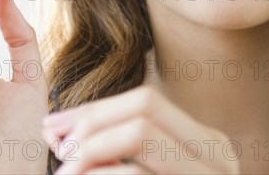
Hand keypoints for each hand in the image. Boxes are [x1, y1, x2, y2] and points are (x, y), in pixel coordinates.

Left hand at [41, 86, 240, 174]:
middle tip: (59, 150)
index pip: (146, 102)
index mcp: (205, 145)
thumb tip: (52, 128)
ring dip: (92, 149)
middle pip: (145, 108)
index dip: (94, 109)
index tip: (52, 124)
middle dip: (92, 123)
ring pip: (141, 134)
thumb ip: (108, 151)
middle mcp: (216, 158)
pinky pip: (138, 174)